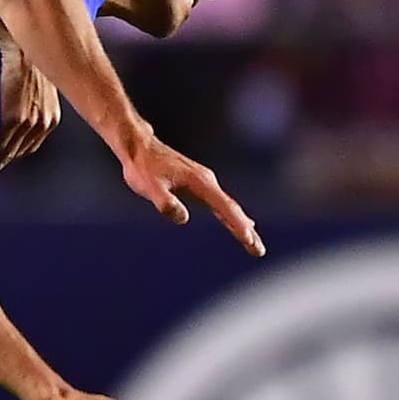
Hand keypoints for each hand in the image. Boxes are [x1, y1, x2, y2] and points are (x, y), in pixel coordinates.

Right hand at [0, 46, 60, 189]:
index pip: (30, 146)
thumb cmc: (28, 62)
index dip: (13, 156)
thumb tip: (13, 117)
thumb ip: (29, 107)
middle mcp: (44, 124)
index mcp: (51, 118)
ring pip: (9, 154)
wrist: (22, 47)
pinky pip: (0, 145)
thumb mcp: (36, 90)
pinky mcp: (15, 119)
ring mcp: (30, 123)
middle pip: (20, 153)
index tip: (0, 164)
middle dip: (2, 165)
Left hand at [120, 132, 263, 256]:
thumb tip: (183, 217)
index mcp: (200, 183)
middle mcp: (207, 181)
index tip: (249, 239)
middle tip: (259, 251)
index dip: (236, 224)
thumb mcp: (149, 187)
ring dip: (242, 225)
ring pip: (229, 206)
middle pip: (232, 209)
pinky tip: (241, 223)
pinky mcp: (199, 185)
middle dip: (245, 231)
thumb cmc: (143, 169)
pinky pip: (221, 203)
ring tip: (254, 244)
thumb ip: (165, 201)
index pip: (223, 207)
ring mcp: (205, 182)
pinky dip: (232, 215)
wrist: (139, 148)